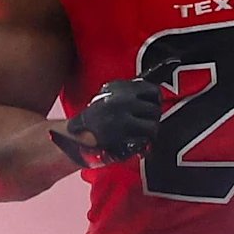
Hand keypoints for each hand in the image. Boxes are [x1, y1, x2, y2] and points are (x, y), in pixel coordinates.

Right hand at [49, 59, 178, 167]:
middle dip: (153, 119)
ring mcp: (123, 118)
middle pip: (155, 109)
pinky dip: (143, 144)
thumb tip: (159, 88)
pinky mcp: (121, 137)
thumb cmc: (96, 117)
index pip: (152, 91)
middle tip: (146, 124)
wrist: (75, 136)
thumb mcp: (110, 95)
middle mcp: (123, 100)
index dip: (156, 100)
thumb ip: (130, 92)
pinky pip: (144, 139)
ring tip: (143, 136)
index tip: (152, 106)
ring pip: (153, 125)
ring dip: (150, 133)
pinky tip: (137, 145)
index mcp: (121, 88)